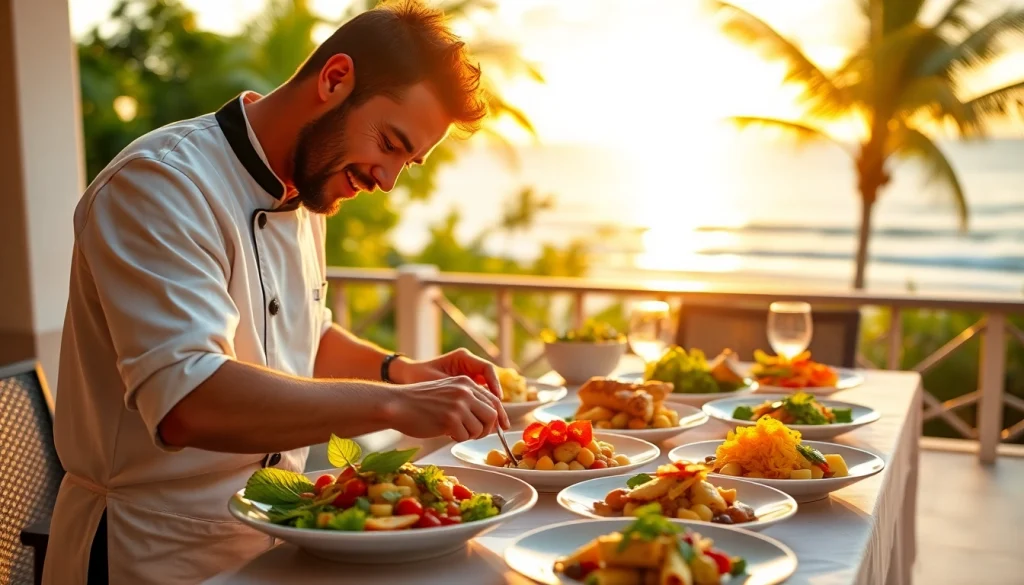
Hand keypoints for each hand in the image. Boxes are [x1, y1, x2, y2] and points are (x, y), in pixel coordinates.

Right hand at [384, 376, 501, 440]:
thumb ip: (468, 400)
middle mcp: (465, 391)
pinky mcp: (450, 419)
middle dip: (486, 429)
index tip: (502, 428)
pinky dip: (457, 438)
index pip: (493, 400)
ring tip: (454, 431)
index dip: (499, 417)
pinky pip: (465, 436)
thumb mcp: (448, 392)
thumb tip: (491, 420)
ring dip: (469, 435)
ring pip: (480, 428)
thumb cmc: (420, 402)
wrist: (397, 404)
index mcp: (466, 382)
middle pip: (492, 415)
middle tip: (472, 433)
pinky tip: (445, 432)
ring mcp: (458, 404)